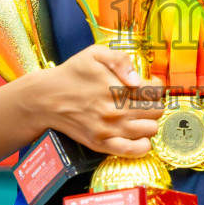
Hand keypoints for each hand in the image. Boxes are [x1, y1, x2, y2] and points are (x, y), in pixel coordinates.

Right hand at [28, 45, 161, 156]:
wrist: (46, 98)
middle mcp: (116, 111)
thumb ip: (119, 60)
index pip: (155, 91)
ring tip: (141, 115)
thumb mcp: (94, 54)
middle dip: (154, 103)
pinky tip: (139, 135)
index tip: (151, 84)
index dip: (157, 85)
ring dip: (150, 121)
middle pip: (156, 111)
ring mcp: (109, 130)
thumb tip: (137, 79)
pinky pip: (133, 151)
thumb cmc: (72, 73)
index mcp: (116, 88)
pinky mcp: (101, 144)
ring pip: (150, 130)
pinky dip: (143, 145)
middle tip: (144, 99)